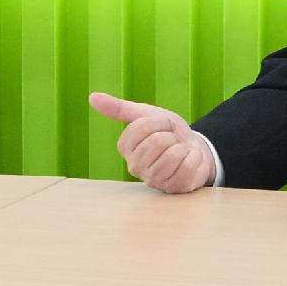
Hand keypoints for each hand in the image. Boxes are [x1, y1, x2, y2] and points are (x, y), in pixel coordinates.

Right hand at [89, 92, 215, 195]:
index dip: (159, 121)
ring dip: (183, 147)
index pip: (141, 127)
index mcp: (125, 148)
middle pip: (157, 141)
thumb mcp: (146, 114)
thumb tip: (92, 97)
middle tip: (173, 139)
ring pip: (172, 155)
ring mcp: (154, 180)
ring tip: (180, 150)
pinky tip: (189, 161)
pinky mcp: (174, 188)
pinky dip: (194, 158)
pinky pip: (187, 167)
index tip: (163, 126)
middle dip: (172, 134)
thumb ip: (120, 108)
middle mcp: (135, 167)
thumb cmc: (169, 132)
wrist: (195, 147)